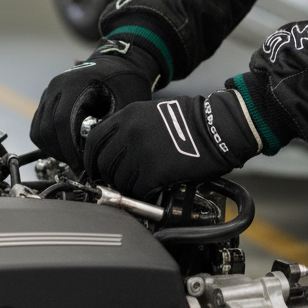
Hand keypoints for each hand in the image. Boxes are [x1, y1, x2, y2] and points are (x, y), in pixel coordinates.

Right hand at [31, 38, 161, 170]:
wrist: (119, 62)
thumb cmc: (126, 80)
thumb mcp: (127, 100)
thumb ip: (112, 124)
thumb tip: (99, 154)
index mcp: (73, 83)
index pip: (61, 121)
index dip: (70, 147)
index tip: (82, 165)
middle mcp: (56, 86)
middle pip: (46, 129)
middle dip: (62, 153)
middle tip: (79, 167)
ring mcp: (50, 93)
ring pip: (39, 130)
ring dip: (54, 150)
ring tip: (74, 160)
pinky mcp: (48, 101)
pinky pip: (39, 127)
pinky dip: (49, 142)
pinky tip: (67, 150)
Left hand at [83, 90, 260, 196]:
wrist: (217, 128)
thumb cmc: (193, 121)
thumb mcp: (154, 113)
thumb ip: (131, 128)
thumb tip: (116, 149)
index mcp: (128, 116)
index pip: (93, 142)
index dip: (91, 159)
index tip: (95, 168)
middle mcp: (129, 134)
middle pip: (103, 164)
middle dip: (108, 176)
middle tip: (117, 182)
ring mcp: (140, 154)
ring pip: (118, 180)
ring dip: (126, 187)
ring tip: (139, 186)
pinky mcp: (153, 173)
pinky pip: (136, 190)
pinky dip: (141, 194)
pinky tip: (152, 190)